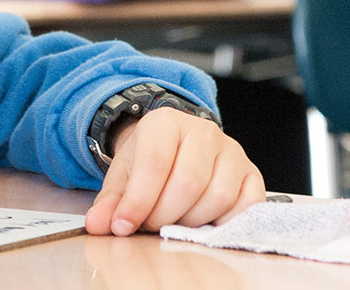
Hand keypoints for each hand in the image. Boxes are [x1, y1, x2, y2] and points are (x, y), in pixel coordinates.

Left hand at [84, 107, 264, 236]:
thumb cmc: (150, 163)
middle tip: (149, 224)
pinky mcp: (252, 174)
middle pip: (188, 183)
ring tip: (174, 221)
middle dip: (163, 215)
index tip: (123, 226)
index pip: (155, 163)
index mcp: (166, 123)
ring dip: (191, 221)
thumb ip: (110, 202)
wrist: (177, 150)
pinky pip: (245, 205)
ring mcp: (232, 151)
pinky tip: (203, 223)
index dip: (138, 201)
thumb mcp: (123, 177)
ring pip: (218, 196)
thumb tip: (97, 225)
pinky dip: (224, 223)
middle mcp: (204, 132)